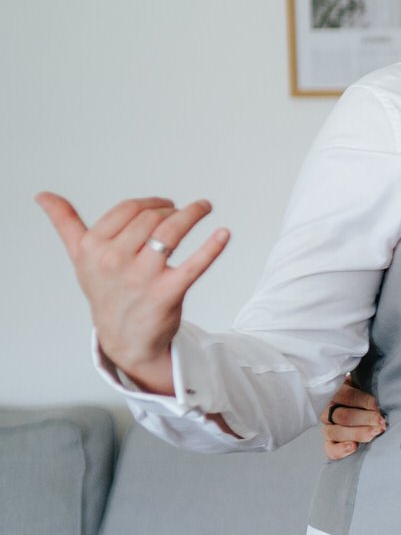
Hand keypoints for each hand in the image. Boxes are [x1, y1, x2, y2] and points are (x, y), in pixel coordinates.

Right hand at [36, 193, 230, 395]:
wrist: (123, 338)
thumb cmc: (104, 291)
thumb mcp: (80, 257)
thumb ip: (65, 223)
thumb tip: (42, 195)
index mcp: (93, 248)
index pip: (127, 209)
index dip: (150, 202)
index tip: (165, 204)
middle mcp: (114, 261)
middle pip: (151, 218)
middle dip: (171, 210)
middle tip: (185, 211)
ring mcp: (142, 277)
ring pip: (171, 232)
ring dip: (192, 214)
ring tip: (204, 207)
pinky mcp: (168, 293)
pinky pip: (195, 265)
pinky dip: (212, 247)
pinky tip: (224, 233)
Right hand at [320, 379, 385, 459]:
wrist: (358, 410)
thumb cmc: (364, 397)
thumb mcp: (364, 386)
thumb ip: (368, 387)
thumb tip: (383, 391)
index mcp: (336, 392)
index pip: (349, 396)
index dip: (367, 403)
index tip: (380, 408)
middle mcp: (328, 410)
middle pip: (344, 416)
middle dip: (366, 419)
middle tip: (381, 422)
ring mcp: (327, 427)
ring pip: (336, 432)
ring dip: (357, 433)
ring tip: (373, 434)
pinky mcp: (330, 443)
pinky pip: (330, 449)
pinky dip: (340, 450)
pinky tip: (353, 447)